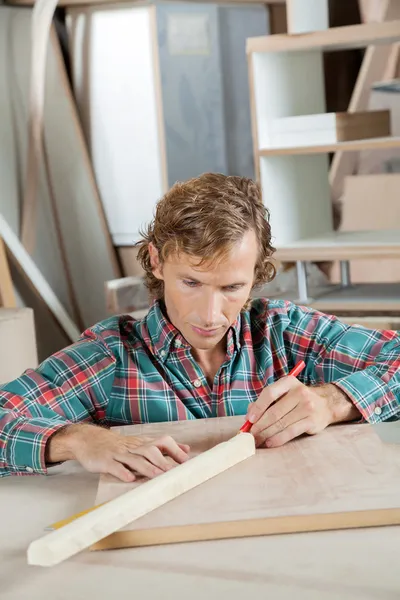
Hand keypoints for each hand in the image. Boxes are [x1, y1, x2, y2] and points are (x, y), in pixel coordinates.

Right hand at [46, 423, 189, 481]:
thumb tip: (186, 449)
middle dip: (163, 461)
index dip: (174, 450)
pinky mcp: (105, 461)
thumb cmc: (117, 445)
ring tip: (158, 476)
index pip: (162, 442)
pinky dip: (122, 472)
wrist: (88, 439)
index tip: (187, 462)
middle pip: (150, 450)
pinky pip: (114, 466)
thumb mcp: (140, 443)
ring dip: (147, 468)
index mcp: (141, 443)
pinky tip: (129, 479)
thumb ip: (161, 447)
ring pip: (134, 459)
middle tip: (175, 473)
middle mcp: (132, 447)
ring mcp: (118, 453)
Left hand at [245, 377, 359, 447]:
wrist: (325, 404)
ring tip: (257, 441)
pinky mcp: (312, 421)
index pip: (269, 393)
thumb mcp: (283, 393)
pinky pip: (290, 432)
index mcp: (288, 382)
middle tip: (250, 435)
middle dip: (259, 426)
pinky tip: (269, 443)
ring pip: (281, 424)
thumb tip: (249, 416)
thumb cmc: (297, 399)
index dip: (258, 407)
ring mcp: (307, 407)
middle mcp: (299, 393)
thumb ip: (266, 402)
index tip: (249, 419)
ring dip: (266, 434)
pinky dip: (277, 439)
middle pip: (274, 412)